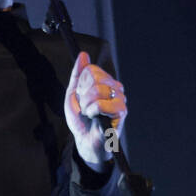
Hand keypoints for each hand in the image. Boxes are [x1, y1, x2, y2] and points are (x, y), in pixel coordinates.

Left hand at [64, 51, 126, 169]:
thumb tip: (83, 54)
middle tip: (86, 108)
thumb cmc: (81, 120)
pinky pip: (102, 104)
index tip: (81, 98)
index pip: (92, 70)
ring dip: (87, 105)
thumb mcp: (73, 94)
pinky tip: (96, 118)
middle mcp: (115, 88)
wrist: (85, 140)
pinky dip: (93, 111)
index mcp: (105, 82)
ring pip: (98, 89)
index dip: (81, 85)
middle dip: (83, 95)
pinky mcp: (121, 111)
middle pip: (95, 77)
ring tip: (90, 114)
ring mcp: (120, 98)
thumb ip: (77, 74)